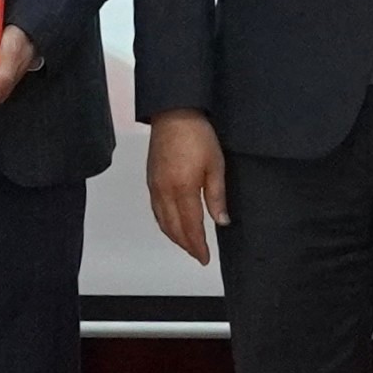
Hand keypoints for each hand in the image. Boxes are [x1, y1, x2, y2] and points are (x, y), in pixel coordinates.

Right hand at [147, 109, 228, 261]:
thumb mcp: (216, 165)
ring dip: (174, 237)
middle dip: (186, 245)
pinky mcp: (151, 180)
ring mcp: (155, 186)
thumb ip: (217, 196)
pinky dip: (164, 223)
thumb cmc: (197, 135)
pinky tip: (171, 225)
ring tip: (187, 245)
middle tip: (198, 255)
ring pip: (162, 221)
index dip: (198, 245)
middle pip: (173, 228)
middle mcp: (165, 192)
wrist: (174, 114)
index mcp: (183, 189)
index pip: (191, 226)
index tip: (204, 258)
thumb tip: (221, 221)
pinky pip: (155, 210)